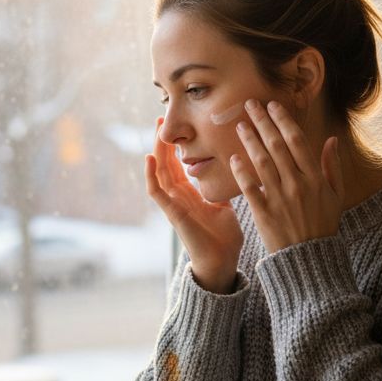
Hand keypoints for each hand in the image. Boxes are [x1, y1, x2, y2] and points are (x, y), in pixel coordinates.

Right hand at [144, 118, 244, 292]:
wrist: (222, 261)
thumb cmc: (224, 238)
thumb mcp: (224, 206)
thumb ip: (221, 190)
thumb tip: (232, 172)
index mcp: (190, 194)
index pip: (177, 165)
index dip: (175, 146)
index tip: (176, 127)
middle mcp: (178, 197)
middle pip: (165, 164)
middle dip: (163, 142)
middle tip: (161, 119)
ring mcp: (173, 205)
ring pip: (158, 173)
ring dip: (156, 152)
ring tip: (156, 131)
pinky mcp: (172, 213)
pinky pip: (156, 192)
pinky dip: (150, 175)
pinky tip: (149, 158)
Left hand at [230, 99, 344, 253]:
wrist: (310, 259)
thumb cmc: (323, 225)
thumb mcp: (335, 195)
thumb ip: (332, 166)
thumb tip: (332, 140)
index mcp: (315, 178)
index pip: (297, 141)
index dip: (283, 121)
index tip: (272, 106)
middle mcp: (297, 184)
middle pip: (277, 146)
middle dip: (263, 122)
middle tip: (250, 105)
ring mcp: (280, 199)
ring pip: (262, 162)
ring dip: (250, 141)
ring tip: (240, 125)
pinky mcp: (264, 213)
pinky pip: (250, 188)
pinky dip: (242, 172)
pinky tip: (234, 157)